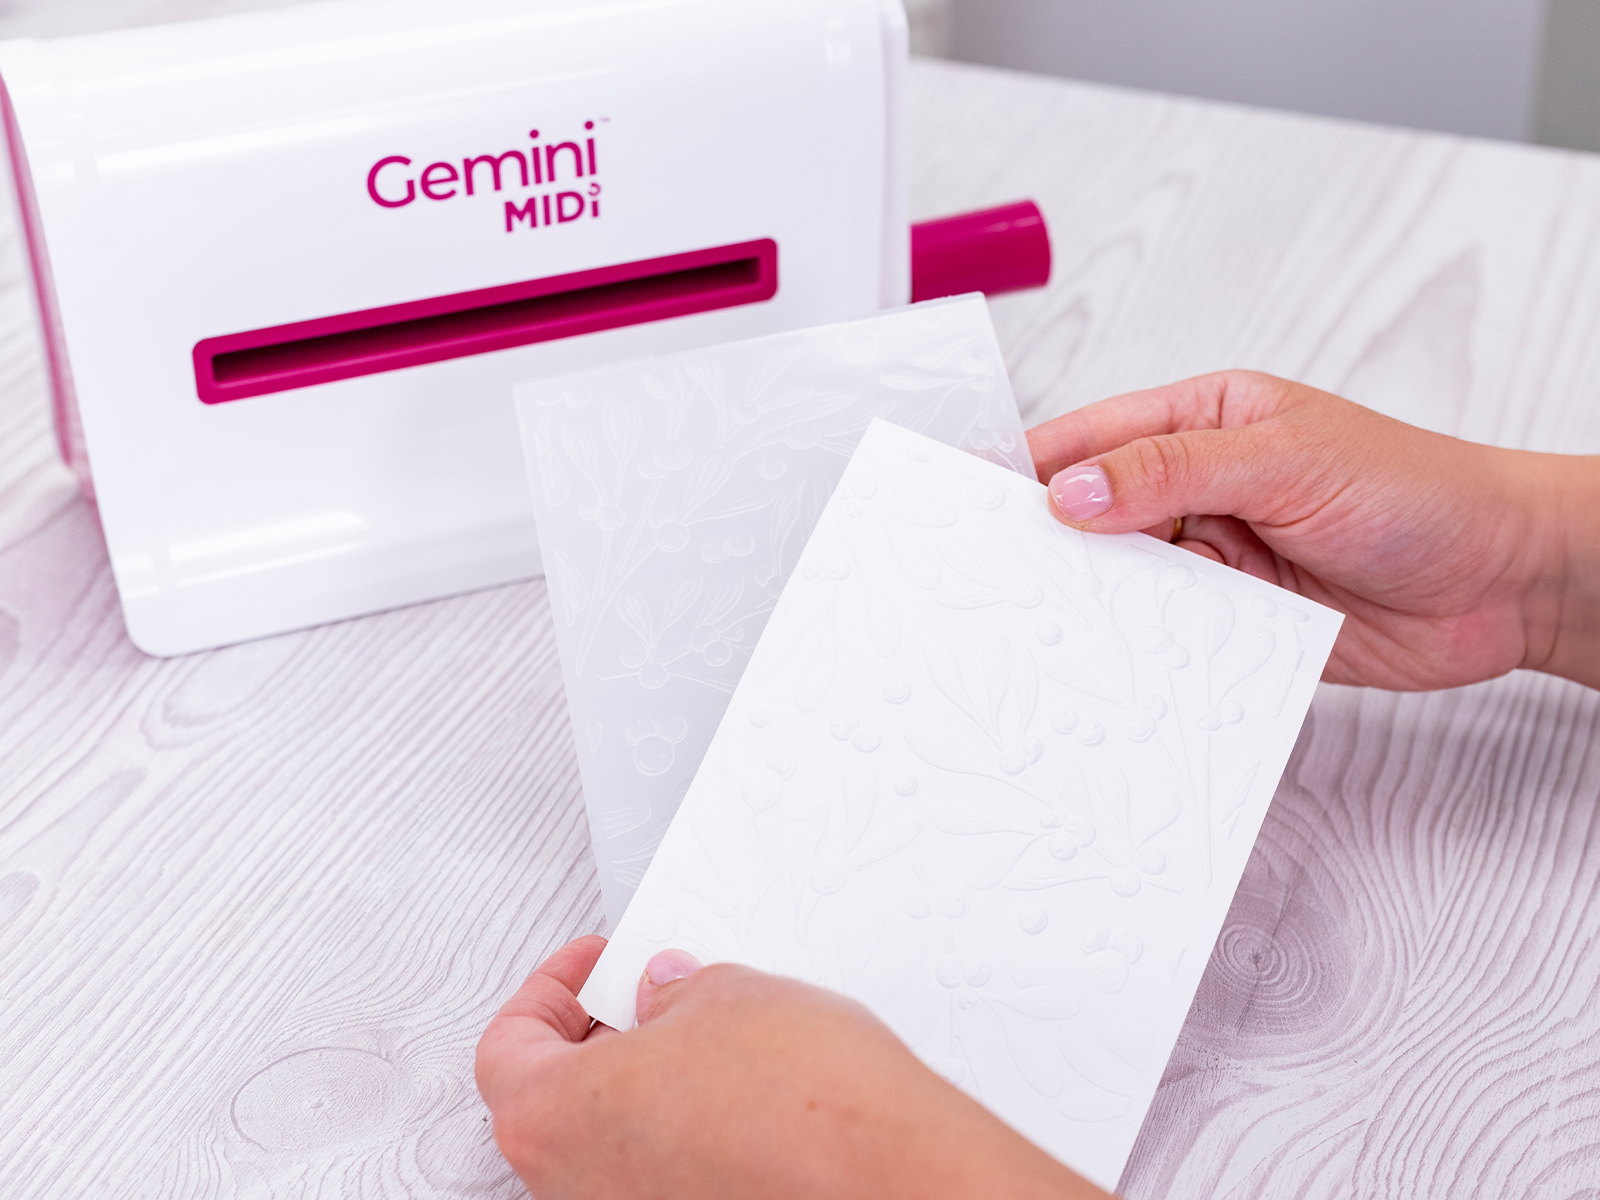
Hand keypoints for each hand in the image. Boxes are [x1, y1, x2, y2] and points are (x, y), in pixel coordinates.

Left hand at [476, 937, 1110, 1199]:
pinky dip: (678, 1139)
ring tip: (702, 1042)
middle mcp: (574, 1189)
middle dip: (597, 1038)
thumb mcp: (726, 995)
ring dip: (639, 1091)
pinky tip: (734, 1102)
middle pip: (549, 1104)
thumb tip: (666, 994)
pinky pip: (657, 1180)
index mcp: (552, 1117)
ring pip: (605, 1149)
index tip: (595, 963)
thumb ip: (674, 991)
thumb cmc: (804, 1105)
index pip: (509, 1045)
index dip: (552, 988)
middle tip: (646, 996)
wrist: (888, 1180)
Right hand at [1027, 371, 1599, 690]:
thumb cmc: (1418, 491)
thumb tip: (1073, 489)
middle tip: (999, 575)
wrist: (1505, 582)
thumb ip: (1172, 472)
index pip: (1093, 437)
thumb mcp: (1285, 459)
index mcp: (1204, 423)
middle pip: (1097, 515)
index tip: (977, 500)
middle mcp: (1202, 490)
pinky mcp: (1235, 625)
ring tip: (1050, 625)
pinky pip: (1169, 638)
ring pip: (1126, 582)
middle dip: (1053, 543)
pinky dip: (1145, 651)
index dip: (1032, 467)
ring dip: (1099, 602)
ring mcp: (1217, 558)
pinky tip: (1123, 661)